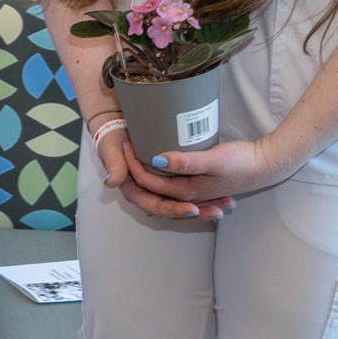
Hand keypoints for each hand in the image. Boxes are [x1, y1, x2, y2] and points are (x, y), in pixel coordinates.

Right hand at [90, 123, 219, 220]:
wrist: (113, 126)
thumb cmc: (112, 138)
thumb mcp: (111, 150)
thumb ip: (114, 164)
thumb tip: (112, 181)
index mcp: (134, 191)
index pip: (155, 206)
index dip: (173, 210)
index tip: (192, 209)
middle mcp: (147, 193)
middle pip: (174, 209)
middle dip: (196, 213)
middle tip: (218, 211)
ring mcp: (158, 187)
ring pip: (181, 203)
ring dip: (203, 207)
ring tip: (226, 205)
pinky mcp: (167, 178)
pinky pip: (186, 192)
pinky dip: (202, 195)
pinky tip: (219, 193)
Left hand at [134, 136, 297, 215]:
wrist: (267, 166)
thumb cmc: (243, 162)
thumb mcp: (213, 160)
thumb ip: (186, 162)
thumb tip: (156, 161)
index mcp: (186, 191)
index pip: (149, 181)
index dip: (133, 164)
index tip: (127, 143)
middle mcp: (188, 194)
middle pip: (151, 188)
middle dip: (134, 172)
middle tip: (127, 149)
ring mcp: (195, 190)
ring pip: (161, 186)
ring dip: (147, 175)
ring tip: (137, 154)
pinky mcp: (202, 182)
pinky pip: (174, 182)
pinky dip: (162, 174)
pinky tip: (160, 162)